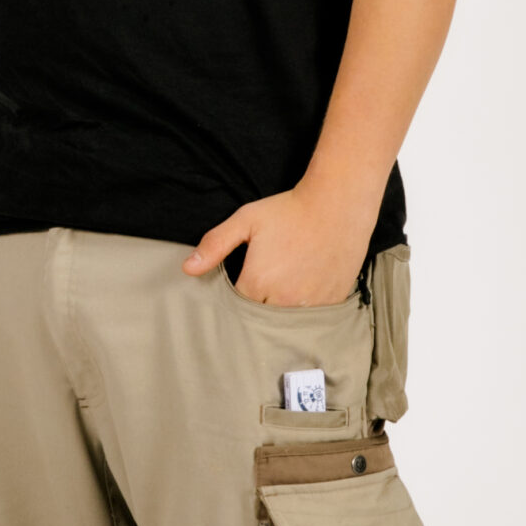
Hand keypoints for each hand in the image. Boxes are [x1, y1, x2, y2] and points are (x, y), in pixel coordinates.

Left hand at [182, 183, 371, 304]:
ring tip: (288, 282)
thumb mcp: (246, 221)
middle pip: (262, 319)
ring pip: (287, 321)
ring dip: (284, 309)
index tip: (247, 280)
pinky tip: (309, 285)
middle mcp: (283, 300)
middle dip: (261, 304)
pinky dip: (308, 308)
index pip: (238, 308)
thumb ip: (215, 245)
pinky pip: (313, 318)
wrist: (337, 204)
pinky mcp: (332, 303)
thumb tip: (188, 268)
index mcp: (258, 283)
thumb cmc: (289, 210)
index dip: (240, 295)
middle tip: (270, 280)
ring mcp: (310, 305)